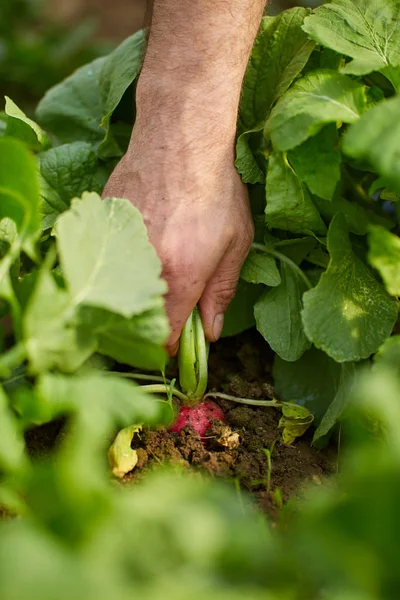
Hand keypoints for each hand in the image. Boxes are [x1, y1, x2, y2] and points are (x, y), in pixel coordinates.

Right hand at [103, 117, 253, 354]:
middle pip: (142, 316)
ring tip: (156, 275)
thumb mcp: (236, 242)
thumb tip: (213, 332)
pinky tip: (140, 246)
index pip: (168, 334)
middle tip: (171, 309)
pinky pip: (109, 258)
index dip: (175, 346)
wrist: (180, 138)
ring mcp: (119, 245)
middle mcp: (145, 267)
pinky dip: (122, 263)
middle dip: (155, 322)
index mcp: (181, 276)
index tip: (181, 343)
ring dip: (137, 293)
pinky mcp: (104, 225)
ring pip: (121, 289)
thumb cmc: (216, 188)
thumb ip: (222, 291)